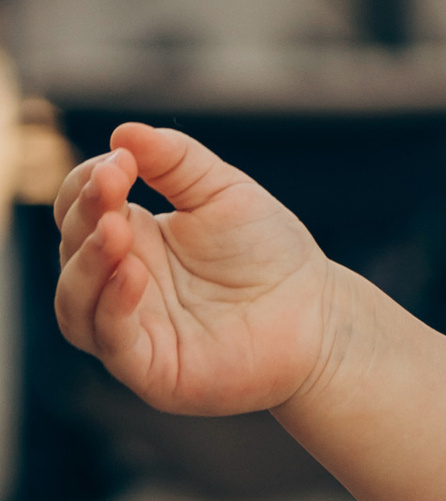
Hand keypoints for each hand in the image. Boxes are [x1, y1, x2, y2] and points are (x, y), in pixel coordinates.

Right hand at [55, 123, 337, 418]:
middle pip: (72, 250)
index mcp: (131, 238)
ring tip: (116, 229)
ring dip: (86, 264)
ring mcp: (132, 328)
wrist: (318, 312)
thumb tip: (123, 132)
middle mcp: (120, 283)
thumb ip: (177, 161)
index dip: (88, 183)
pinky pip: (113, 341)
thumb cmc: (268, 251)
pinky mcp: (152, 368)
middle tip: (112, 184)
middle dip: (85, 215)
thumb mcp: (222, 191)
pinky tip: (133, 274)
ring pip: (75, 303)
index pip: (79, 209)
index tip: (121, 160)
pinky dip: (113, 308)